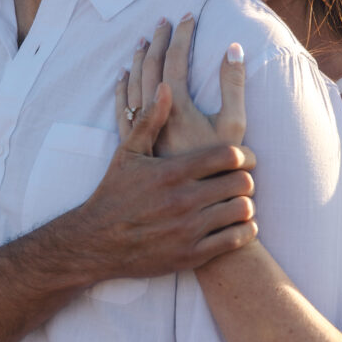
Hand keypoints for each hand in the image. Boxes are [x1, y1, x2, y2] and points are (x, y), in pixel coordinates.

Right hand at [84, 81, 256, 275]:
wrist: (96, 242)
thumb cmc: (114, 193)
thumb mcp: (128, 153)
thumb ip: (151, 119)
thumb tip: (166, 86)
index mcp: (172, 171)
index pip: (227, 155)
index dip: (241, 155)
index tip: (239, 158)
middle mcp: (183, 200)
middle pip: (241, 182)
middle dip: (245, 179)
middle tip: (240, 180)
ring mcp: (188, 229)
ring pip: (242, 210)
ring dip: (245, 204)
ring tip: (238, 201)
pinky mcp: (191, 255)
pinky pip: (235, 240)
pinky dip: (244, 230)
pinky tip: (238, 224)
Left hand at [116, 14, 246, 155]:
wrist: (196, 203)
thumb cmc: (220, 165)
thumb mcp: (234, 124)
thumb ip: (234, 84)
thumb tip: (233, 48)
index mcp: (177, 104)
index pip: (175, 58)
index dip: (182, 34)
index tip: (188, 16)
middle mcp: (154, 113)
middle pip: (151, 65)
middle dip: (158, 39)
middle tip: (164, 20)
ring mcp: (141, 129)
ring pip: (134, 83)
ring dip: (138, 59)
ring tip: (142, 40)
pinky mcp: (134, 144)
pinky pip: (122, 108)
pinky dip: (122, 87)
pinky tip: (122, 76)